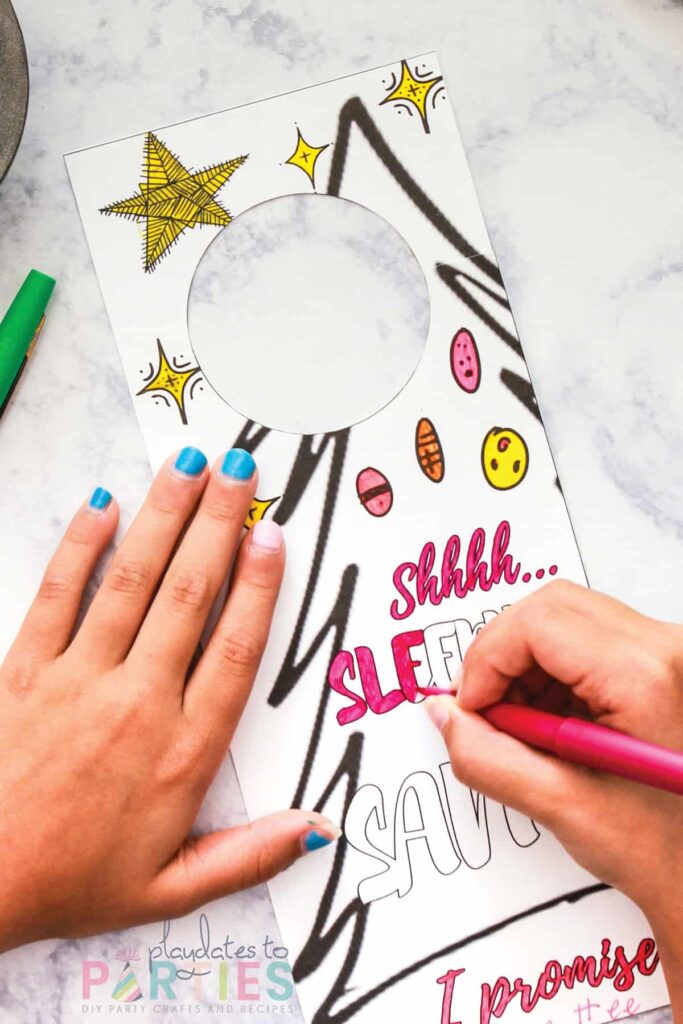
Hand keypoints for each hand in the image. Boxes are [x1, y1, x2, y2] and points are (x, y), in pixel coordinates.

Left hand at [0, 447, 338, 952]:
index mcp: (182, 750)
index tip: (274, 539)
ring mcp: (77, 679)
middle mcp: (136, 701)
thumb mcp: (171, 889)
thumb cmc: (73, 882)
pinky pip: (57, 594)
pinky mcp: (24, 670)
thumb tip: (318, 829)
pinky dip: (80, 546)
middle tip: (243, 472)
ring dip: (164, 517)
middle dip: (219, 525)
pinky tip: (102, 504)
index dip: (258, 587)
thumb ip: (249, 856)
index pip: (235, 650)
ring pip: (131, 580)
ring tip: (190, 466)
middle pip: (189, 595)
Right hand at [424, 580, 682, 1011]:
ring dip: (523, 666)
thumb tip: (446, 714)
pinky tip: (550, 722)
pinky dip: (548, 673)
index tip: (472, 707)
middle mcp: (664, 649)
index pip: (537, 623)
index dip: (488, 661)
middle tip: (488, 712)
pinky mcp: (658, 662)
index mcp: (645, 676)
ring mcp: (665, 652)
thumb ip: (489, 757)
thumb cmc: (664, 848)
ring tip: (524, 727)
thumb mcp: (563, 806)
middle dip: (502, 657)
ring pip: (563, 618)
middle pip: (549, 609)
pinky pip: (584, 638)